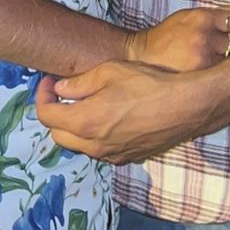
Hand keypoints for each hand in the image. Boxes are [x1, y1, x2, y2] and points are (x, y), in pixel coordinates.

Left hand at [36, 63, 221, 163]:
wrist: (187, 106)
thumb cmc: (150, 83)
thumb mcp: (110, 71)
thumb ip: (79, 83)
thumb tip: (60, 90)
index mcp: (85, 122)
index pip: (46, 115)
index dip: (43, 96)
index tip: (50, 82)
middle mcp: (94, 145)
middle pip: (58, 135)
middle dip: (56, 114)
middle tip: (65, 94)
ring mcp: (112, 155)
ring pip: (79, 146)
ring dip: (75, 127)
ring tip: (87, 105)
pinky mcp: (128, 158)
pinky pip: (100, 151)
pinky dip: (95, 137)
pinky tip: (109, 118)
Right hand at [127, 6, 229, 70]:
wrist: (140, 56)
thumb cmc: (171, 35)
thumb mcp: (195, 16)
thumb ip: (227, 14)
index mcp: (204, 17)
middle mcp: (203, 37)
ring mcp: (201, 60)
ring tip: (223, 61)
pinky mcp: (198, 79)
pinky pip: (224, 77)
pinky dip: (225, 76)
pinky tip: (216, 75)